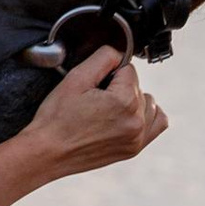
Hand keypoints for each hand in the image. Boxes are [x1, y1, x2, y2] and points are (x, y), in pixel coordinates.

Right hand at [28, 47, 167, 175]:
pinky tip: (127, 116)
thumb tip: (120, 53)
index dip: (107, 73)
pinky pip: (157, 124)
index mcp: (125, 102)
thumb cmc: (56, 119)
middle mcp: (136, 122)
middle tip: (94, 100)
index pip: (128, 69)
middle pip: (138, 86)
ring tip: (107, 109)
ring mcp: (137, 139)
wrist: (47, 153)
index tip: (92, 88)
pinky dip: (146, 115)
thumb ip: (104, 57)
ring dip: (133, 100)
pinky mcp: (134, 149)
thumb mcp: (76, 78)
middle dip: (118, 87)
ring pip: (148, 102)